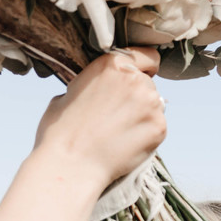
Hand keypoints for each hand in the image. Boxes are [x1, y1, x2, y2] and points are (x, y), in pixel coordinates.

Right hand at [33, 48, 165, 187]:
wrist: (70, 166)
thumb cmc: (61, 132)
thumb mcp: (68, 94)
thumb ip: (92, 85)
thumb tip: (99, 89)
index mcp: (111, 65)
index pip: (147, 55)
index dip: (142, 67)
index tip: (138, 76)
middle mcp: (135, 80)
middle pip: (148, 83)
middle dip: (135, 96)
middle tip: (115, 115)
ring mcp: (151, 104)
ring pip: (154, 105)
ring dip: (142, 115)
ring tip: (118, 132)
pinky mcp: (159, 127)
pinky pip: (157, 126)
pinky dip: (145, 134)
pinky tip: (124, 143)